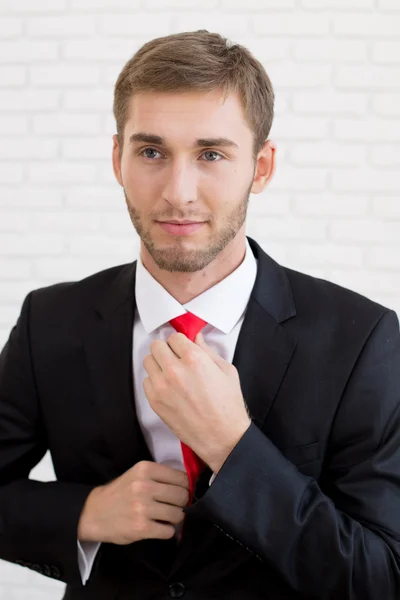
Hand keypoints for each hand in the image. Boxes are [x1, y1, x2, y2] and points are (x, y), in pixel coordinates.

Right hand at [77, 461, 188, 544]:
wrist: (94, 513)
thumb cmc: (120, 492)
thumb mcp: (137, 475)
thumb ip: (160, 477)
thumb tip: (188, 486)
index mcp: (145, 469)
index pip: (181, 477)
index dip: (185, 487)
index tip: (179, 492)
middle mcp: (145, 486)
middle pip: (182, 496)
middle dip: (182, 503)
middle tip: (173, 506)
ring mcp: (143, 508)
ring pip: (178, 514)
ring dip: (175, 518)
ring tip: (165, 517)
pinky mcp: (141, 527)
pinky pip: (168, 531)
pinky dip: (167, 531)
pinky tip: (158, 527)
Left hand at [142, 331, 250, 471]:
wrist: (222, 437)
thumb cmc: (228, 406)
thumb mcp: (226, 371)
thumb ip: (208, 350)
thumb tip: (197, 337)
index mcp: (194, 358)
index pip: (174, 337)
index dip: (180, 342)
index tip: (183, 348)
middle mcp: (175, 370)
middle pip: (157, 346)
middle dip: (167, 349)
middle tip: (175, 357)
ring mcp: (162, 386)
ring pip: (148, 361)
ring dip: (158, 363)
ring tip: (171, 372)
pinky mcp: (155, 401)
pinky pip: (146, 380)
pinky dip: (155, 380)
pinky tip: (169, 387)